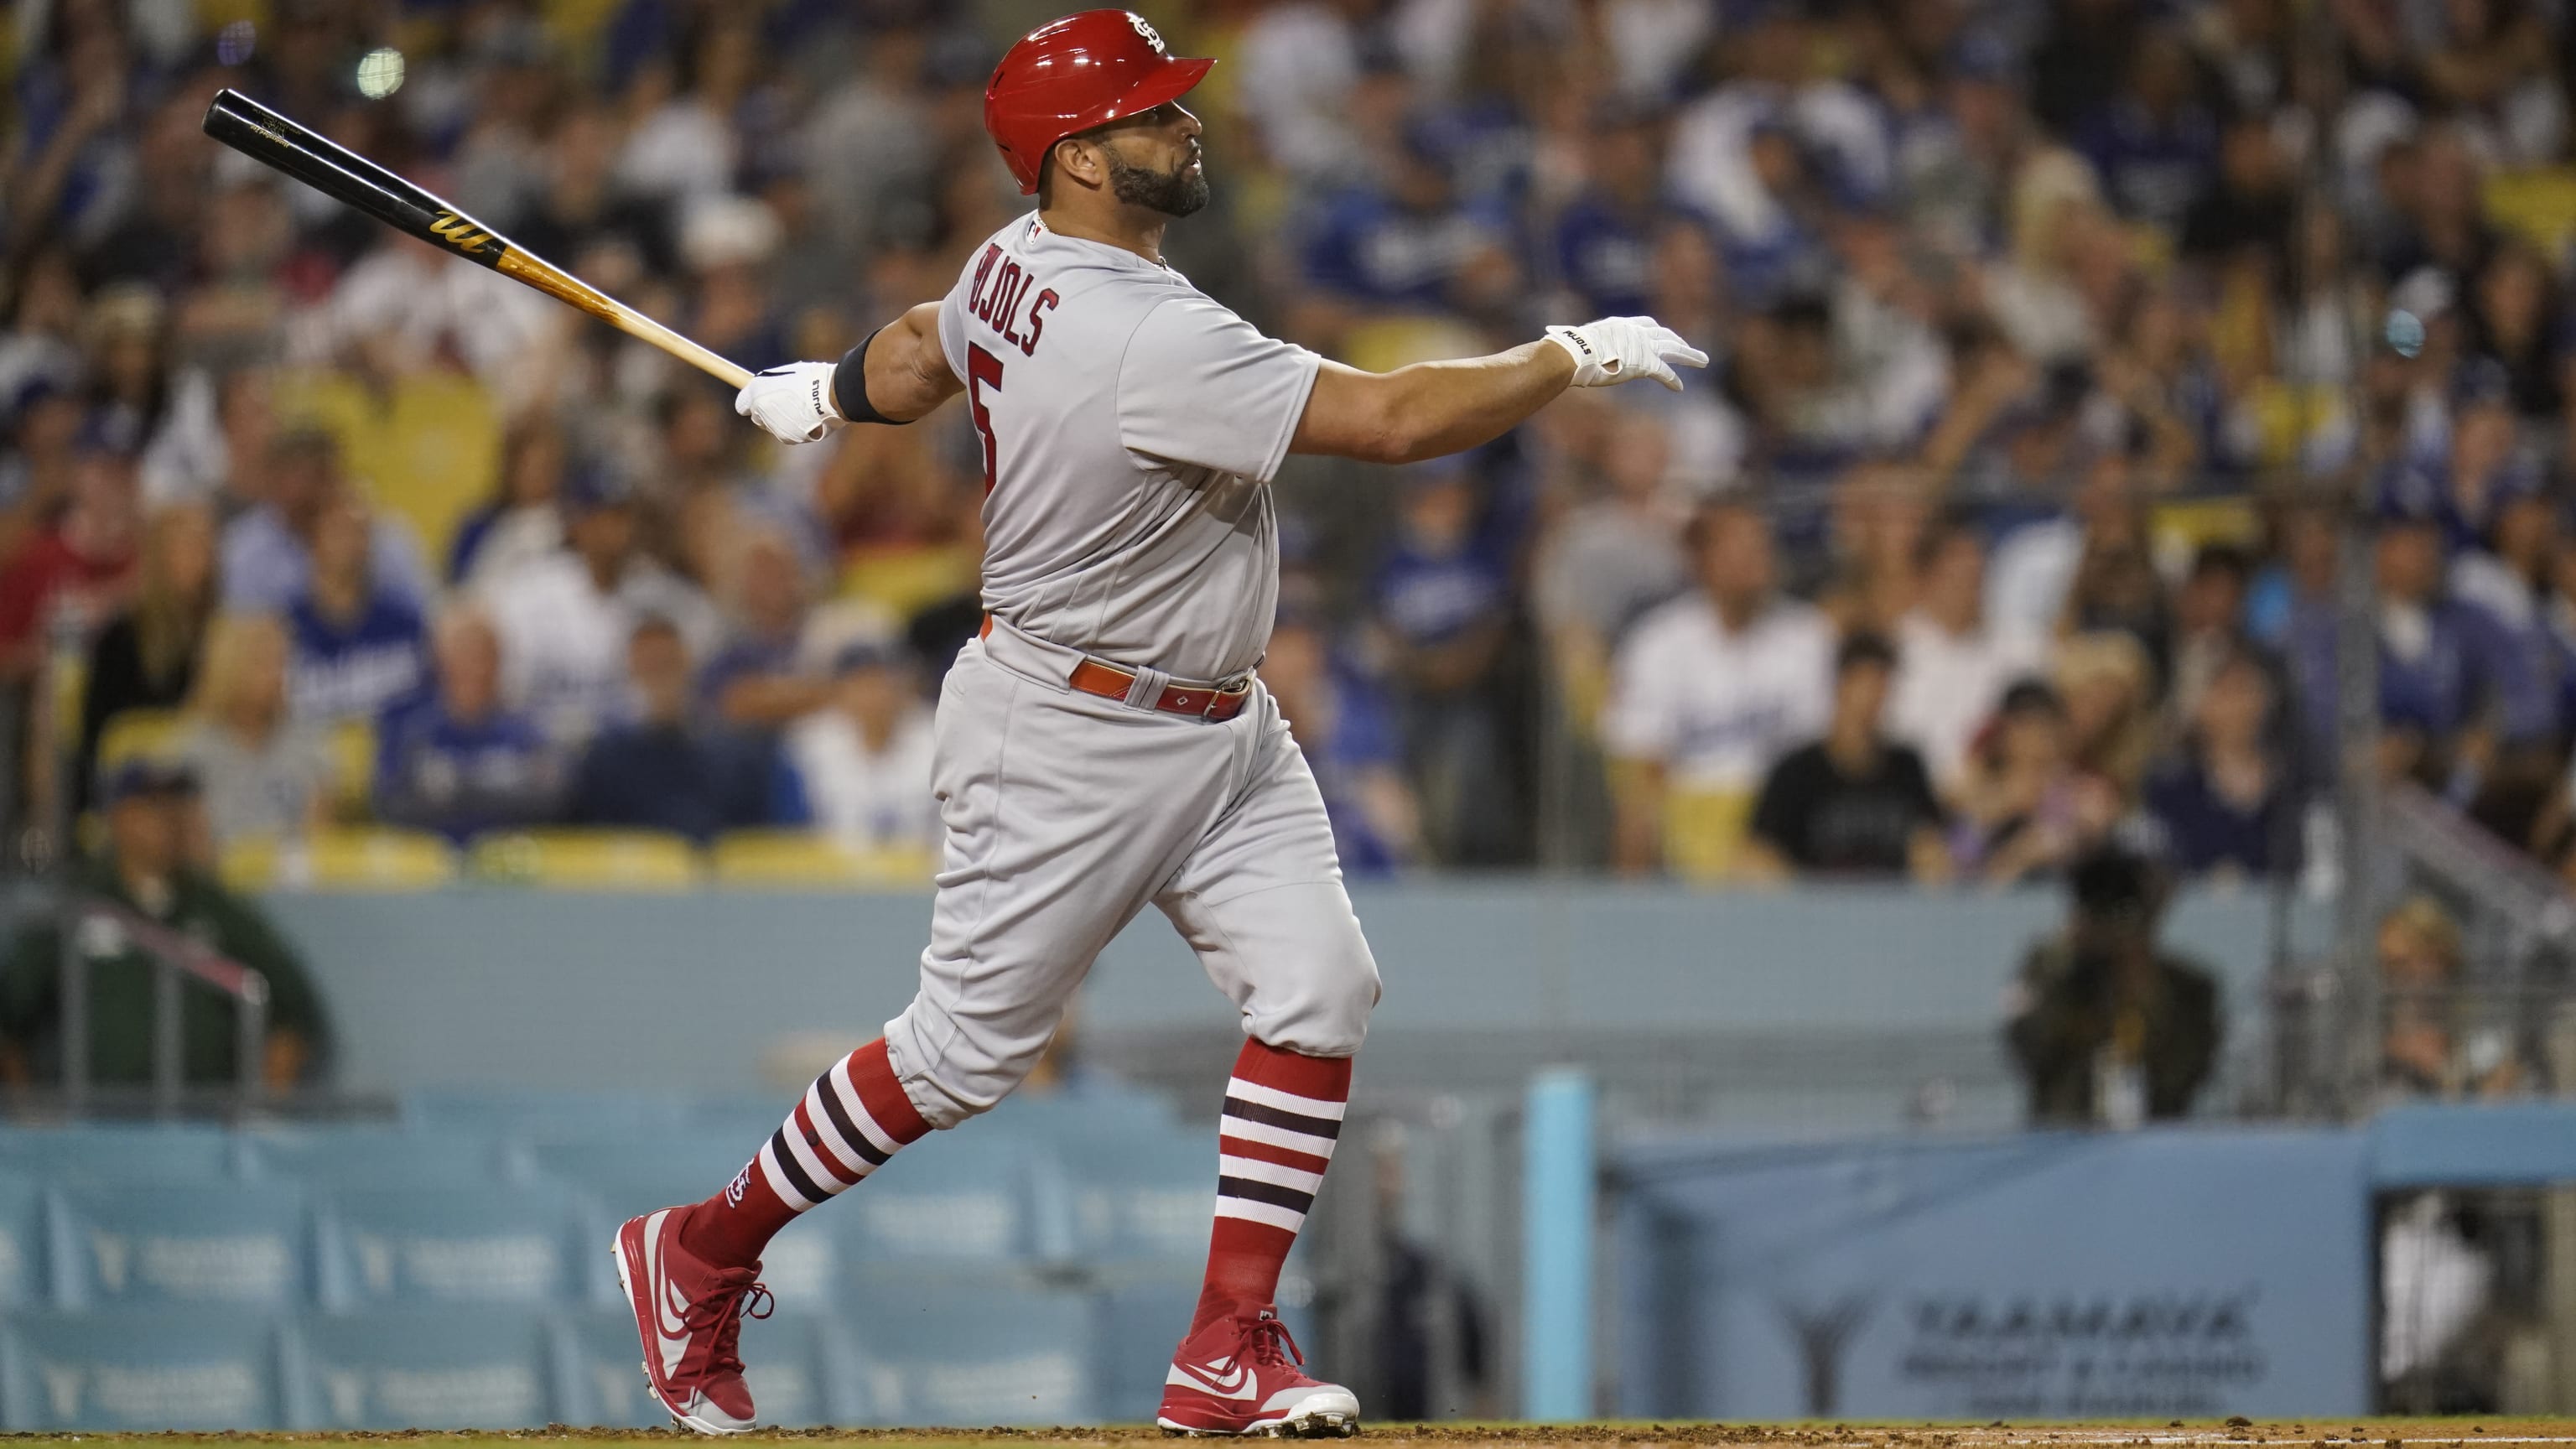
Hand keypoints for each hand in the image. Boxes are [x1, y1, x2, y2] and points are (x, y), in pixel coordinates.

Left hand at [734, 361, 840, 442]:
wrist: (830, 396)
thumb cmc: (810, 378)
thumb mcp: (784, 373)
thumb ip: (767, 384)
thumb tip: (761, 389)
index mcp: (757, 393)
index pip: (742, 405)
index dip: (751, 401)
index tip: (761, 397)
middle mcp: (761, 413)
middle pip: (757, 418)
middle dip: (767, 412)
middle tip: (785, 402)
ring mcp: (774, 427)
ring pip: (774, 427)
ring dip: (782, 420)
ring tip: (802, 408)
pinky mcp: (787, 438)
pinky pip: (787, 434)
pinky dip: (795, 428)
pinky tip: (808, 418)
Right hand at [1544, 316, 1709, 391]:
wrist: (1574, 353)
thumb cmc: (1567, 350)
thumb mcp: (1573, 342)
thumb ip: (1573, 343)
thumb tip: (1549, 346)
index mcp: (1619, 326)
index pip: (1643, 325)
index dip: (1654, 331)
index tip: (1661, 335)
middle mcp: (1634, 332)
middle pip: (1663, 334)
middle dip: (1677, 340)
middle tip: (1688, 348)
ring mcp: (1642, 346)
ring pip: (1673, 348)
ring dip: (1689, 354)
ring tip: (1703, 361)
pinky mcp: (1644, 363)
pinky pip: (1664, 372)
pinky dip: (1672, 379)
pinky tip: (1680, 387)